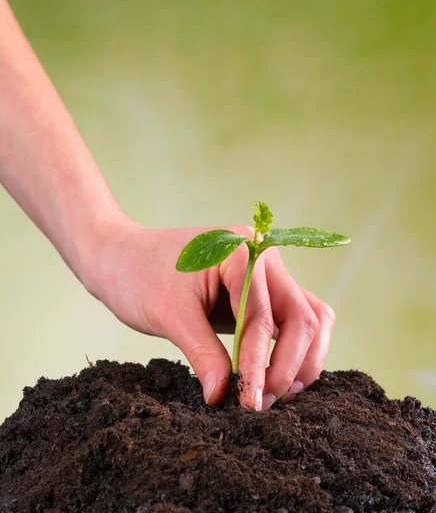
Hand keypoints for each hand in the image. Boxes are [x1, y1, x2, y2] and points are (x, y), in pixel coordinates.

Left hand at [83, 214, 335, 409]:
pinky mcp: (260, 291)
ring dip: (302, 359)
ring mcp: (265, 273)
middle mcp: (263, 257)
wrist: (121, 258)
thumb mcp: (170, 316)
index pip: (262, 316)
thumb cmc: (139, 276)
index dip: (258, 363)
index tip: (248, 403)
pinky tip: (279, 376)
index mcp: (242, 252)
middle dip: (288, 364)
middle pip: (302, 316)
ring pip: (308, 317)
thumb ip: (203, 355)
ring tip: (276, 394)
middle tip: (263, 403)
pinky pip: (292, 318)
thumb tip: (223, 397)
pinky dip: (293, 348)